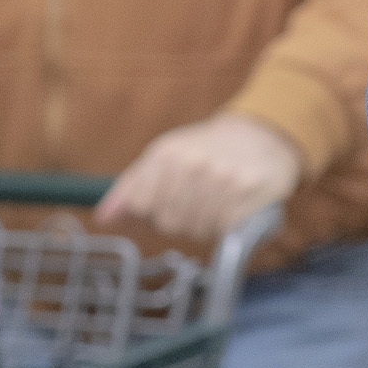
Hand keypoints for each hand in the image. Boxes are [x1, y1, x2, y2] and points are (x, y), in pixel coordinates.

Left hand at [100, 113, 303, 245]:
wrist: (263, 136)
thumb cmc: (208, 150)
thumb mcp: (165, 157)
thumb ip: (131, 189)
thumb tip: (103, 219)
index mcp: (167, 154)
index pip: (142, 206)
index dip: (154, 210)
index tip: (170, 198)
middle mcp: (193, 165)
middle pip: (169, 222)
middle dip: (182, 218)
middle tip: (201, 199)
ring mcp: (223, 180)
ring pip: (197, 230)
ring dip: (207, 224)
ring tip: (219, 201)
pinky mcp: (250, 196)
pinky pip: (225, 230)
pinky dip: (229, 226)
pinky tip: (235, 207)